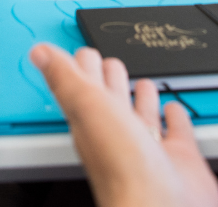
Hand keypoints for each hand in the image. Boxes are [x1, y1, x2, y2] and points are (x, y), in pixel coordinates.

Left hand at [30, 44, 217, 206]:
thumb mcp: (87, 105)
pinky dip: (175, 118)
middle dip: (112, 77)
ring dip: (142, 97)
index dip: (82, 65)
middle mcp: (117, 134)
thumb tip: (37, 52)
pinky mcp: (179, 159)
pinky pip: (177, 132)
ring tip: (143, 83)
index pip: (84, 84)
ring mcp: (148, 148)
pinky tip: (174, 111)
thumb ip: (64, 77)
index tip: (80, 52)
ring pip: (142, 114)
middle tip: (111, 62)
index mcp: (91, 120)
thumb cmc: (121, 166)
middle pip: (112, 98)